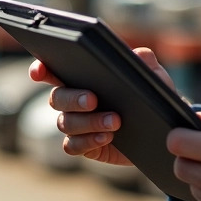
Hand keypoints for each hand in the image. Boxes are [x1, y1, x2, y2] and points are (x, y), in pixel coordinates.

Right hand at [29, 48, 176, 166]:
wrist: (161, 132)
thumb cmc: (151, 97)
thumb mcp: (154, 78)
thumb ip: (146, 63)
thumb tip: (139, 54)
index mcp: (83, 77)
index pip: (53, 70)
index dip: (41, 69)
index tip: (39, 71)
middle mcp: (73, 101)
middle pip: (56, 98)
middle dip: (73, 98)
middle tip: (94, 100)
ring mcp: (76, 125)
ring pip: (65, 123)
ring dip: (89, 122)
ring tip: (115, 122)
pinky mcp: (84, 145)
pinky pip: (72, 146)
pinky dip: (88, 141)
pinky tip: (107, 138)